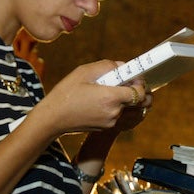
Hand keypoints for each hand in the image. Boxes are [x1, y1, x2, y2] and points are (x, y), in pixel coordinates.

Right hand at [38, 60, 152, 135]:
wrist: (53, 118)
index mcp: (111, 97)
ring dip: (124, 98)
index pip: (140, 92)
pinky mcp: (106, 127)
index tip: (135, 77)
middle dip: (135, 90)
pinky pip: (118, 114)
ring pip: (128, 108)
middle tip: (127, 82)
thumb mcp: (84, 72)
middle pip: (137, 101)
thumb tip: (122, 66)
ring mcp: (111, 122)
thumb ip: (108, 66)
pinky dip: (115, 106)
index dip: (140, 84)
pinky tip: (101, 100)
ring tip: (108, 90)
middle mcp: (114, 112)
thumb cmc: (66, 93)